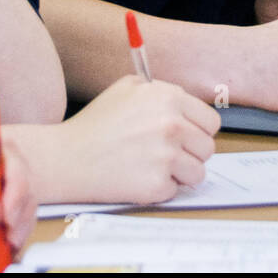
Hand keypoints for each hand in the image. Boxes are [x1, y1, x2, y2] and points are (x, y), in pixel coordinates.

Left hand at [0, 115, 36, 250]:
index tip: (8, 212)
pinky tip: (8, 239)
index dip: (13, 179)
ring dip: (19, 213)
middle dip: (19, 199)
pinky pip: (3, 198)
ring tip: (11, 242)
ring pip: (14, 183)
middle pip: (13, 165)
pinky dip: (10, 220)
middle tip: (13, 232)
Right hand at [29, 76, 219, 205]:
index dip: (197, 131)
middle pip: (207, 148)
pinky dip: (160, 188)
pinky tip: (137, 177)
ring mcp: (165, 156)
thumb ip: (161, 90)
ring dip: (179, 173)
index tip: (185, 138)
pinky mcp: (156, 185)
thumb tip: (187, 101)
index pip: (210, 122)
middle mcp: (171, 125)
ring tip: (151, 166)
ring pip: (198, 172)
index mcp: (168, 98)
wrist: (66, 157)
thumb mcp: (126, 88)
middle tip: (165, 154)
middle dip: (190, 153)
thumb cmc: (96, 123)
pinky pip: (175, 190)